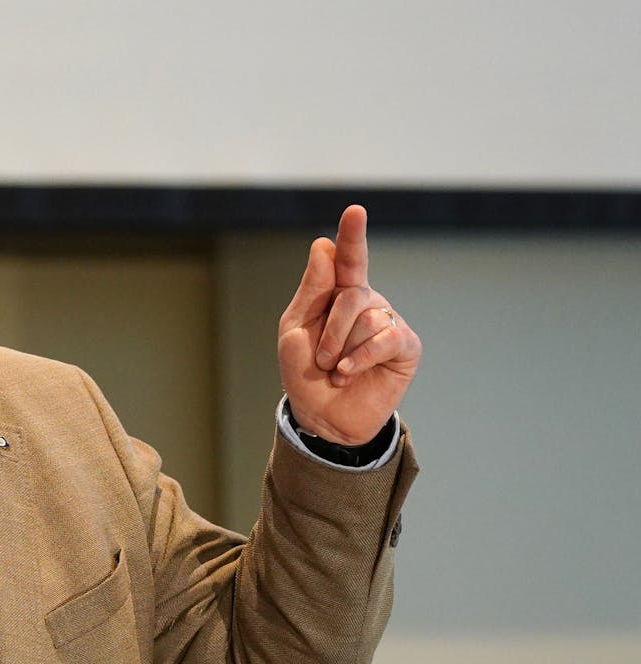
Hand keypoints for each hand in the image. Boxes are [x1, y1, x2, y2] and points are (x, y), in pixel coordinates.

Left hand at [277, 205, 421, 444]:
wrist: (322, 415)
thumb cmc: (305, 371)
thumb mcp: (296, 329)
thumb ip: (312, 289)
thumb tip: (323, 244)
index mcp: (338, 293)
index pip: (347, 258)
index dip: (352, 235)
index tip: (355, 211)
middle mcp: (368, 301)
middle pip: (352, 294)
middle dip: (329, 330)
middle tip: (321, 358)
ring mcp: (389, 322)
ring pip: (368, 319)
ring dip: (341, 349)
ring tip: (335, 369)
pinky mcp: (405, 347)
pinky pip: (386, 339)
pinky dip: (360, 357)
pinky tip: (347, 372)